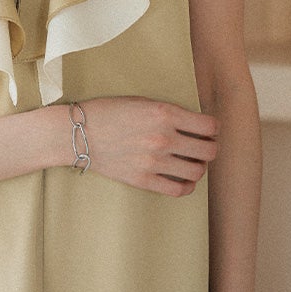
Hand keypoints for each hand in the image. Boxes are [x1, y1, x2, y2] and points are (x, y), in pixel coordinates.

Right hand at [82, 96, 217, 195]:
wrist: (77, 133)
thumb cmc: (108, 112)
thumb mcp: (141, 101)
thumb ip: (169, 112)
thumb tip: (195, 126)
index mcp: (164, 113)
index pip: (209, 126)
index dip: (213, 128)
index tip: (208, 130)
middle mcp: (163, 138)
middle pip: (209, 151)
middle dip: (210, 148)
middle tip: (203, 147)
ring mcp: (154, 161)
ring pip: (197, 172)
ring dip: (199, 167)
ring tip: (191, 162)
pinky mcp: (143, 180)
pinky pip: (179, 190)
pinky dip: (187, 186)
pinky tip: (182, 179)